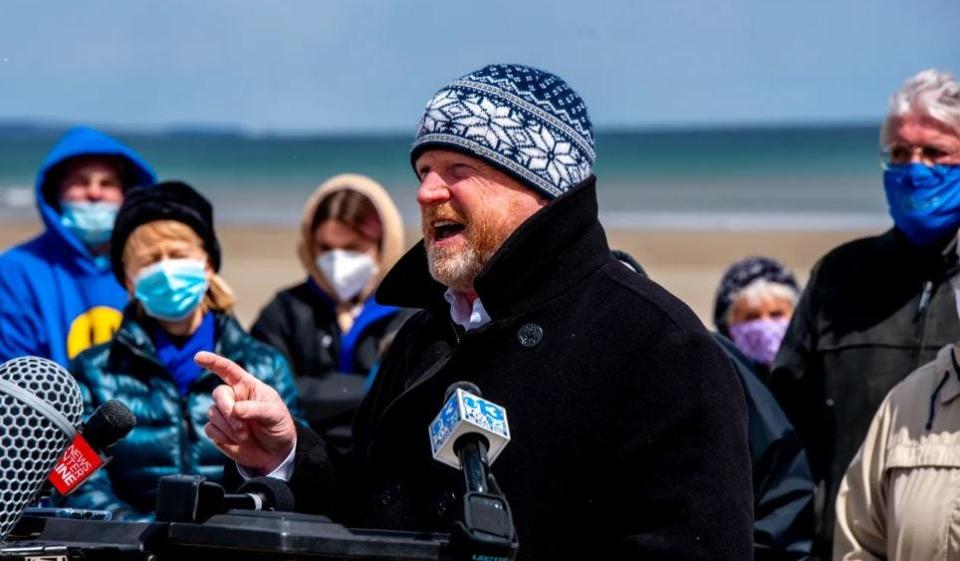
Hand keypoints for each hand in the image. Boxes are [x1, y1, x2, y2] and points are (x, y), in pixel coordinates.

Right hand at [195, 351, 295, 472]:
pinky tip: (237, 441)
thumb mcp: (275, 415)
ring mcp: (223, 414)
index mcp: (248, 386)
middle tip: (240, 424)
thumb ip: (257, 409)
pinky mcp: (217, 430)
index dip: (213, 362)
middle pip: (218, 394)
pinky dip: (223, 437)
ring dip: (229, 427)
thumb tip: (235, 410)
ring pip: (213, 413)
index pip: (228, 370)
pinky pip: (210, 429)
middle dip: (227, 408)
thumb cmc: (278, 426)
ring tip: (246, 436)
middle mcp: (233, 397)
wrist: (275, 452)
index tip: (198, 357)